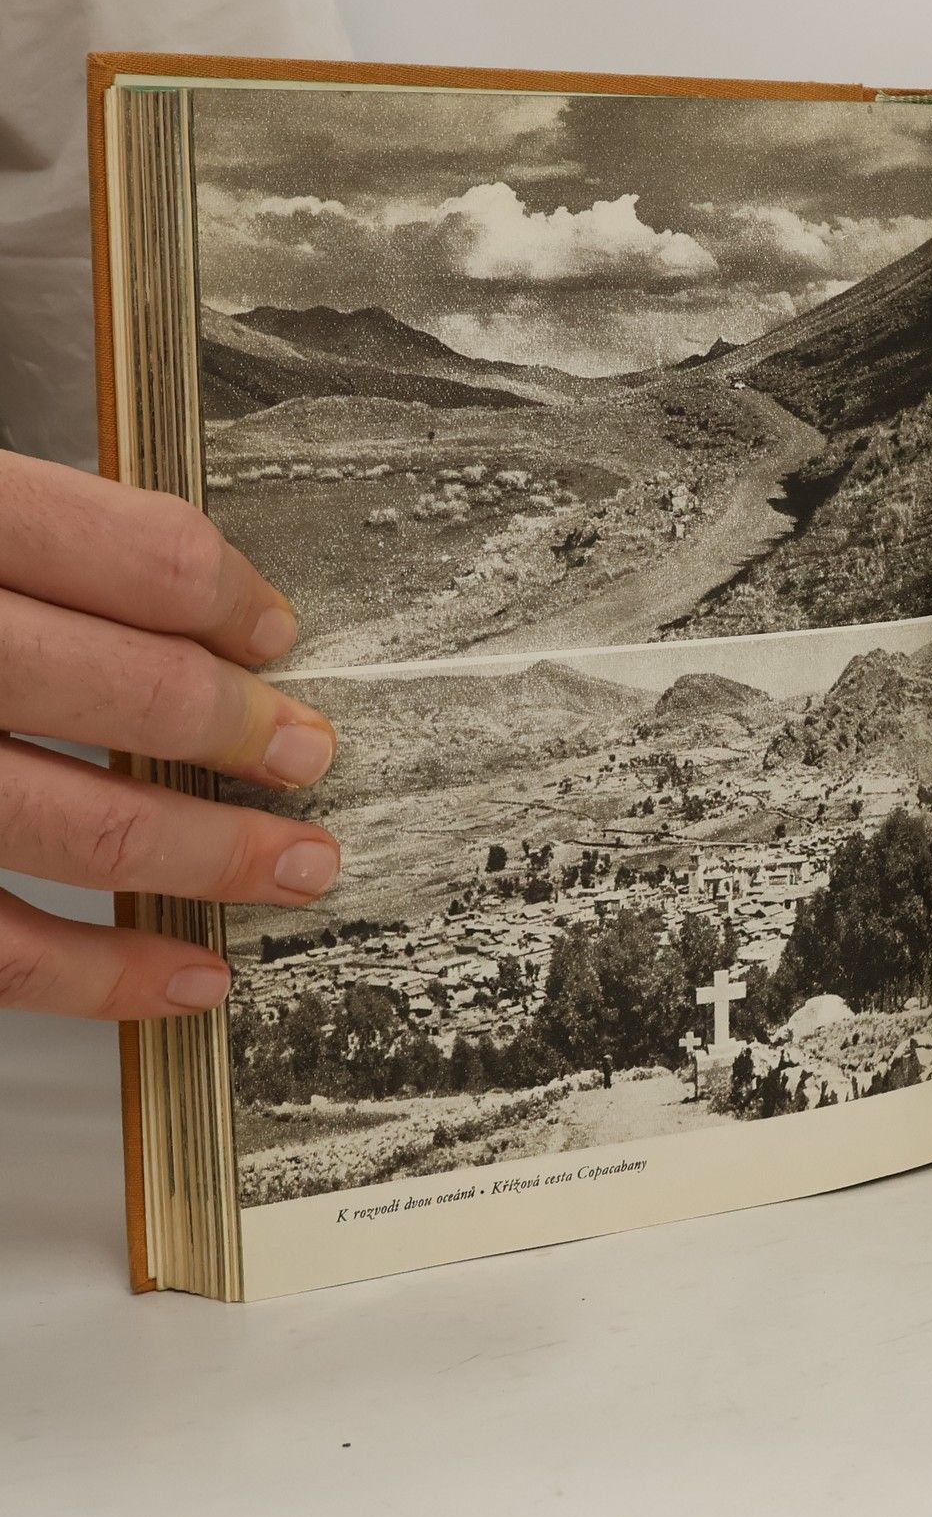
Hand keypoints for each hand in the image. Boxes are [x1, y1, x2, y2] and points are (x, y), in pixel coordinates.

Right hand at [0, 451, 338, 1018]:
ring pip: (83, 828)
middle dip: (248, 729)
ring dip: (217, 857)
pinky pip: (2, 952)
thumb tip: (190, 592)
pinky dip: (108, 977)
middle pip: (132, 688)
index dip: (228, 596)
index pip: (136, 550)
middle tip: (317, 754)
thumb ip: (34, 536)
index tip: (275, 632)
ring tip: (305, 868)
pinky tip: (192, 980)